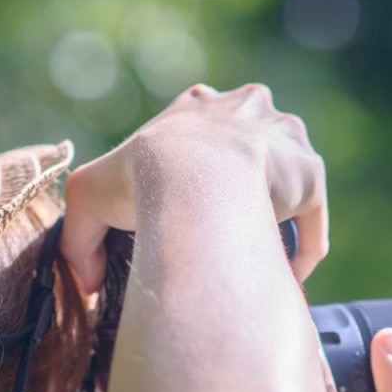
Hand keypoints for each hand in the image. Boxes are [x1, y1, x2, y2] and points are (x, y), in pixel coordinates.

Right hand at [61, 82, 328, 292]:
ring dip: (271, 215)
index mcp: (197, 107)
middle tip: (217, 233)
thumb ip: (80, 241)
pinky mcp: (309, 174)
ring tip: (251, 257)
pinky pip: (311, 217)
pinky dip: (301, 249)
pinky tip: (284, 275)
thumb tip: (87, 284)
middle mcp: (247, 108)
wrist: (194, 181)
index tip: (182, 211)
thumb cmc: (139, 181)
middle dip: (237, 190)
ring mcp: (284, 138)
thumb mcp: (87, 198)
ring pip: (283, 180)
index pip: (200, 133)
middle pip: (246, 150)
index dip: (190, 173)